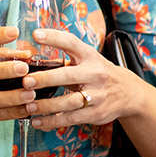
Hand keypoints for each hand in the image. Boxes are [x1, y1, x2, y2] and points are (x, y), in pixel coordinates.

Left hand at [20, 29, 140, 129]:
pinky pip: (71, 119)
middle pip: (68, 76)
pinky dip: (52, 121)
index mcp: (89, 56)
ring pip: (68, 101)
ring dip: (46, 105)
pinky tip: (37, 122)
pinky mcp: (96, 113)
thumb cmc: (98, 72)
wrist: (128, 92)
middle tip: (27, 81)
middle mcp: (94, 74)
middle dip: (47, 78)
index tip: (36, 34)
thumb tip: (31, 60)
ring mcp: (96, 95)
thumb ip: (65, 59)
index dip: (54, 37)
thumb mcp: (87, 59)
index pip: (71, 42)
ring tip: (28, 106)